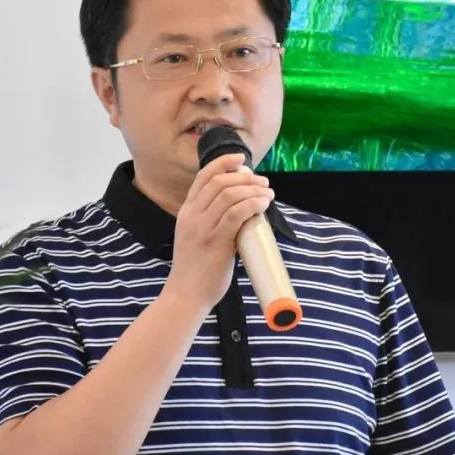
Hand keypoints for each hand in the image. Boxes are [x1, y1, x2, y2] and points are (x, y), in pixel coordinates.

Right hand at [163, 153, 273, 317]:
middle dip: (246, 177)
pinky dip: (253, 204)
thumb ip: (211, 222)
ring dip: (254, 190)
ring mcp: (203, 228)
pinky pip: (236, 213)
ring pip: (230, 194)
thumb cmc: (195, 271)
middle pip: (220, 181)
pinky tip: (263, 205)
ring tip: (268, 194)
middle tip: (263, 183)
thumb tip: (242, 211)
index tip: (241, 159)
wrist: (186, 295)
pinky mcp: (216, 242)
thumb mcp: (195, 237)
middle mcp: (192, 216)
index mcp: (186, 212)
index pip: (203, 177)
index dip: (223, 162)